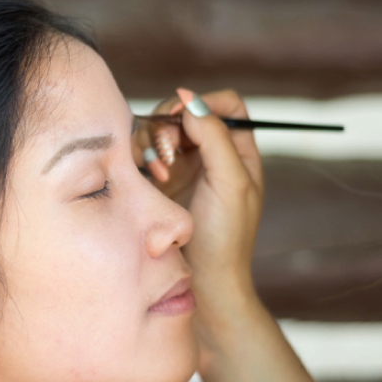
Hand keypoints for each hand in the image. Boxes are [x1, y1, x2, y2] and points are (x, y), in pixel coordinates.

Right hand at [133, 90, 263, 300]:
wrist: (201, 282)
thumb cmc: (225, 237)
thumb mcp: (230, 182)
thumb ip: (214, 136)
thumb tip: (189, 99)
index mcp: (239, 152)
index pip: (225, 105)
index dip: (203, 103)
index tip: (183, 118)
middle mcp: (211, 156)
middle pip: (186, 114)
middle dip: (171, 125)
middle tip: (164, 151)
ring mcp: (183, 170)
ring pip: (162, 133)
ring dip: (154, 144)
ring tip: (157, 172)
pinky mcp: (159, 185)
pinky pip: (144, 155)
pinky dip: (142, 160)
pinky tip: (150, 181)